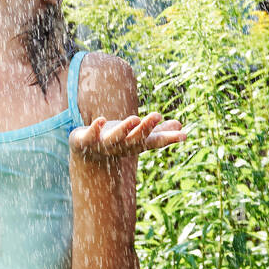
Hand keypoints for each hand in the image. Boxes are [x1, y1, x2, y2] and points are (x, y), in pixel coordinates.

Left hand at [69, 112, 188, 162]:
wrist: (85, 153)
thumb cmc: (115, 140)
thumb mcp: (136, 135)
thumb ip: (156, 131)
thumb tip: (179, 124)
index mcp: (135, 145)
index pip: (154, 142)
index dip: (168, 139)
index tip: (183, 135)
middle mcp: (121, 147)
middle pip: (135, 139)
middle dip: (145, 128)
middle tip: (157, 115)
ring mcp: (103, 145)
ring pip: (116, 138)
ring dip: (124, 129)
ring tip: (134, 118)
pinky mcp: (86, 141)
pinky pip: (90, 136)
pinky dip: (95, 128)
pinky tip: (101, 119)